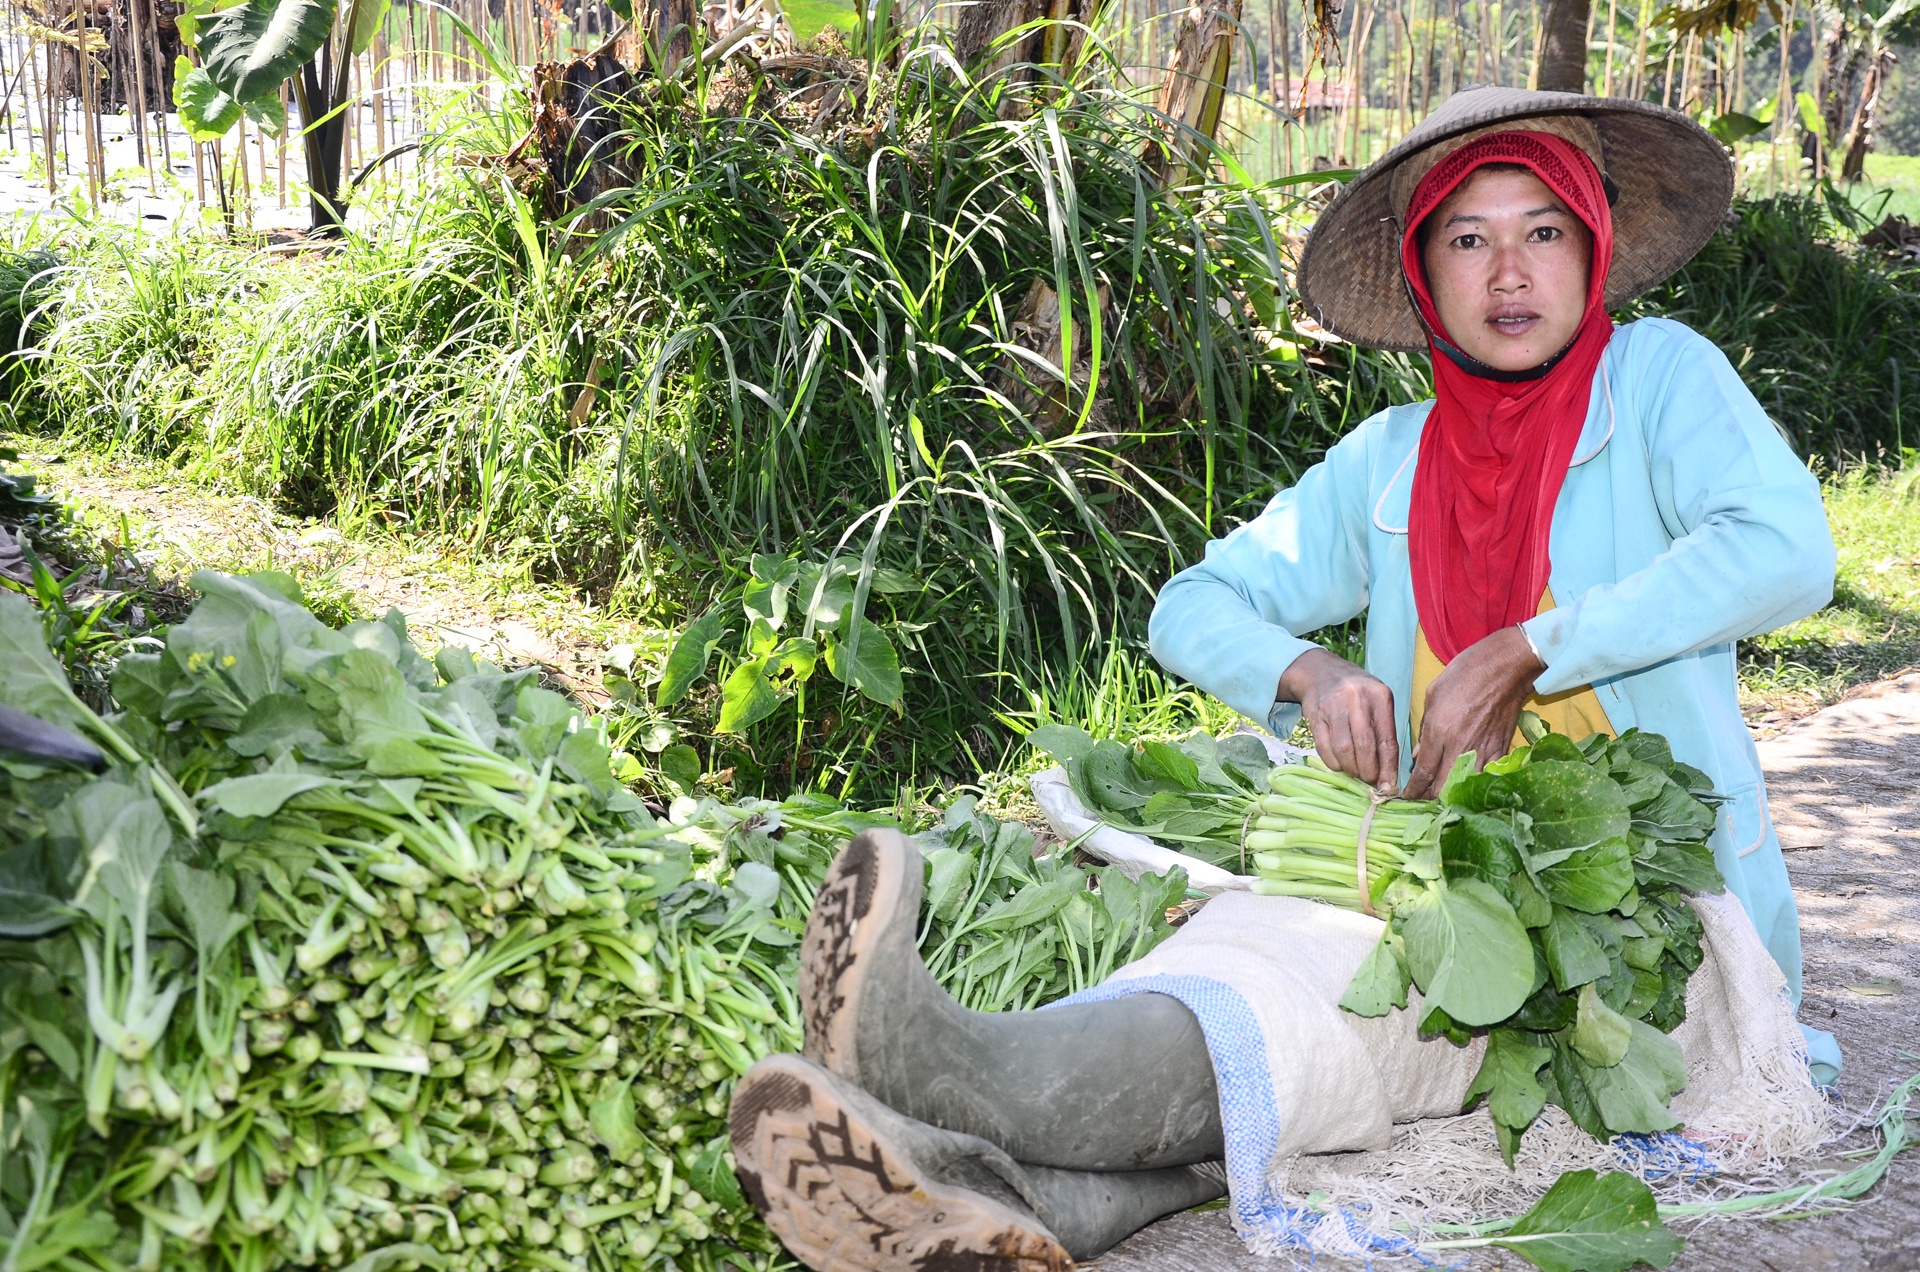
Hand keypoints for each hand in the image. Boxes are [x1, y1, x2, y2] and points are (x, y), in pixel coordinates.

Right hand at [1277, 647, 1399, 790]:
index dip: (1388, 768)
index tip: (1389, 786)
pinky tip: (1339, 764)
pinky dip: (1333, 763)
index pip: (1387, 740)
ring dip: (1350, 768)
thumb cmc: (1357, 693)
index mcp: (1379, 696)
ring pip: (1344, 749)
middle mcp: (1357, 699)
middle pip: (1365, 746)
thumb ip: (1385, 731)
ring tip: (1355, 772)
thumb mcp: (1378, 702)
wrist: (1321, 672)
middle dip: (1368, 771)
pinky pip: (1324, 747)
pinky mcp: (1315, 716)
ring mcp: (1333, 706)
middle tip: (1370, 780)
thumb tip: (1389, 772)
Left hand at [1403, 626, 1546, 799]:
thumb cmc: (1465, 674)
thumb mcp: (1433, 695)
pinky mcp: (1500, 750)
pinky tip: (1465, 782)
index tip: (1405, 798)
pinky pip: (1483, 776)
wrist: (1505, 668)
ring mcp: (1482, 751)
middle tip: (1421, 798)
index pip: (1422, 773)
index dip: (1412, 790)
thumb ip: (1424, 729)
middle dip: (1428, 798)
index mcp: (1439, 732)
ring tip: (1441, 795)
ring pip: (1463, 787)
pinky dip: (1473, 783)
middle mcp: (1459, 747)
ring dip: (1450, 794)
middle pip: (1441, 789)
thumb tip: (1419, 755)